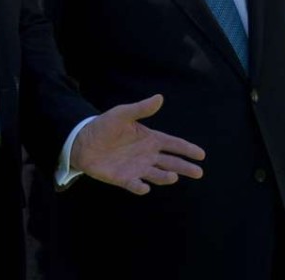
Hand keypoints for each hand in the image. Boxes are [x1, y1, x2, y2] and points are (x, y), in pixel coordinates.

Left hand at [71, 94, 205, 194]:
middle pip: (171, 162)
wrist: (83, 142)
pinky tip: (144, 187)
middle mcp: (147, 155)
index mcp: (150, 139)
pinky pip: (134, 185)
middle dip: (185, 167)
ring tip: (173, 176)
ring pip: (157, 174)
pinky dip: (140, 187)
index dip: (187, 149)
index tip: (201, 154)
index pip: (173, 144)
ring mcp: (137, 168)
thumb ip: (141, 108)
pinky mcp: (124, 178)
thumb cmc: (104, 126)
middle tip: (198, 172)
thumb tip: (160, 97)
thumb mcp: (122, 113)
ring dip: (165, 177)